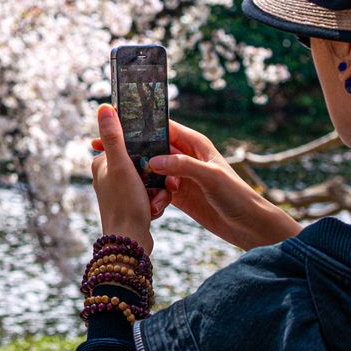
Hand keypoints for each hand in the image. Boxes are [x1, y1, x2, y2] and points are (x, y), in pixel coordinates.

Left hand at [88, 104, 159, 252]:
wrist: (129, 242)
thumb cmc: (124, 204)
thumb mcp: (121, 165)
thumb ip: (113, 136)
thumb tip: (103, 107)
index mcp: (102, 163)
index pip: (130, 144)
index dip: (148, 151)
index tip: (157, 161)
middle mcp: (108, 175)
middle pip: (143, 163)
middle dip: (156, 176)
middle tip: (161, 187)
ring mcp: (119, 191)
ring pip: (150, 180)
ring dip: (158, 191)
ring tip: (154, 203)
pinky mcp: (130, 205)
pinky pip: (150, 195)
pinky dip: (155, 202)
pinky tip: (153, 211)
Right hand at [92, 118, 299, 250]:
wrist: (250, 225)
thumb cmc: (237, 196)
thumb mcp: (211, 177)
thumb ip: (183, 166)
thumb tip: (154, 160)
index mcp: (195, 144)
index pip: (163, 128)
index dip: (139, 126)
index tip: (115, 124)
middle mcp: (186, 156)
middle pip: (152, 146)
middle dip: (129, 147)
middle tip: (100, 146)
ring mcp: (181, 176)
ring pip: (151, 168)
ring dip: (136, 171)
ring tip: (113, 172)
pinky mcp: (179, 195)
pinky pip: (156, 187)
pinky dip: (145, 189)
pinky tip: (132, 193)